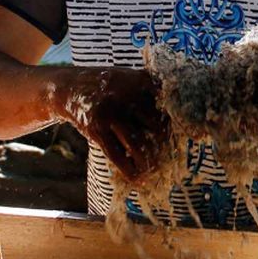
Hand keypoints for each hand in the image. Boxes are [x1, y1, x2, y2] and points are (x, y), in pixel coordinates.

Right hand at [64, 68, 174, 185]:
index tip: (187, 133)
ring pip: (138, 143)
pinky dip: (129, 170)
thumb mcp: (129, 79)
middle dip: (164, 141)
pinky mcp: (97, 129)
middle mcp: (127, 96)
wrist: (69, 87)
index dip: (177, 120)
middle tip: (170, 153)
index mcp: (140, 80)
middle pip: (155, 124)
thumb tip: (172, 123)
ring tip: (154, 170)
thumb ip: (148, 93)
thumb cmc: (107, 87)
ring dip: (148, 160)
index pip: (166, 103)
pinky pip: (117, 155)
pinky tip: (137, 179)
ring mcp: (111, 113)